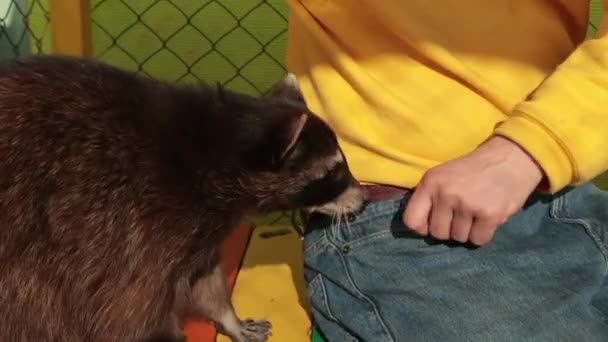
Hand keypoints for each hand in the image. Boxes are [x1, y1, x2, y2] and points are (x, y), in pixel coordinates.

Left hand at [402, 136, 543, 245]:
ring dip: (468, 231)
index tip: (434, 223)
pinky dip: (483, 234)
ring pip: (459, 238)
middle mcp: (446, 194)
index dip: (422, 228)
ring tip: (476, 213)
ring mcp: (468, 205)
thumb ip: (428, 197)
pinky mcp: (489, 215)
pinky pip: (478, 240)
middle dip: (449, 229)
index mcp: (430, 183)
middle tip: (462, 215)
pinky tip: (487, 218)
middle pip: (438, 234)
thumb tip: (418, 229)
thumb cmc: (473, 170)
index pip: (411, 221)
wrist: (511, 158)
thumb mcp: (443, 175)